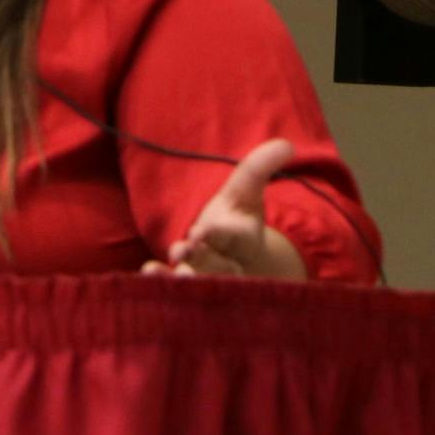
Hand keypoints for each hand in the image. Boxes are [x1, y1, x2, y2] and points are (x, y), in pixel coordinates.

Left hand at [140, 138, 300, 278]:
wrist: (234, 258)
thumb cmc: (237, 219)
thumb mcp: (246, 191)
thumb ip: (259, 168)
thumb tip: (286, 145)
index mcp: (241, 237)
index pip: (232, 235)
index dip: (218, 234)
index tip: (202, 231)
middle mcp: (225, 261)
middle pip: (215, 263)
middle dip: (201, 258)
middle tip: (185, 251)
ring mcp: (207, 277)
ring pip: (198, 281)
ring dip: (184, 277)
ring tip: (173, 270)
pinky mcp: (188, 287)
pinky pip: (176, 289)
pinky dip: (163, 282)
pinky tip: (148, 270)